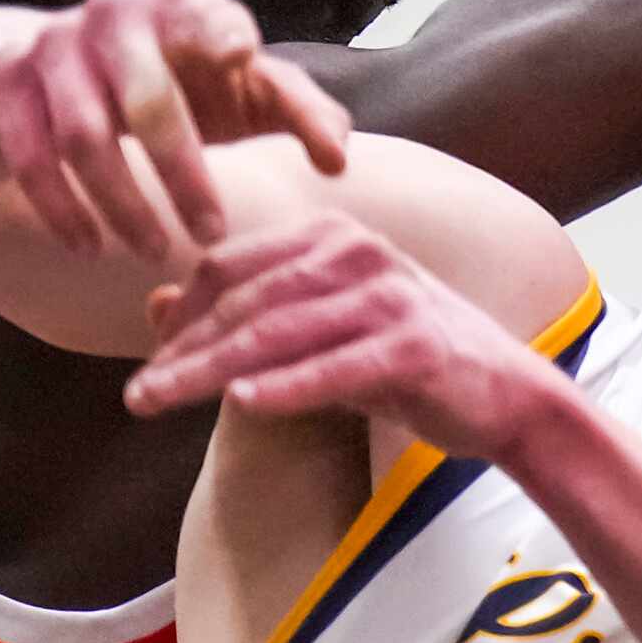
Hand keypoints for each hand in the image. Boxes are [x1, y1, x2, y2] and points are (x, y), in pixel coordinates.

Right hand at [0, 0, 349, 259]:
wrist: (59, 66)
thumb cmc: (179, 83)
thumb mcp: (239, 89)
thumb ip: (294, 111)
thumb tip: (338, 158)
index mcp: (184, 1)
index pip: (206, 12)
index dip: (220, 31)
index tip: (240, 57)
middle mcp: (116, 11)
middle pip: (148, 98)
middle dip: (184, 174)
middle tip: (212, 234)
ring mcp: (54, 45)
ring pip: (85, 137)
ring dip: (124, 205)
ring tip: (156, 253)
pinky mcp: (7, 84)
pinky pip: (31, 157)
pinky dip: (63, 210)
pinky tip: (89, 248)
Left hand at [124, 215, 563, 460]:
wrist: (505, 393)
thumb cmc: (404, 360)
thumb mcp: (320, 332)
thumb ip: (249, 316)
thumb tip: (157, 306)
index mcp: (333, 238)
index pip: (231, 268)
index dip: (183, 316)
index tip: (148, 361)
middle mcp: (359, 254)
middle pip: (246, 302)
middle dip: (184, 351)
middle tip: (135, 396)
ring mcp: (389, 297)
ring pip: (278, 334)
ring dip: (211, 371)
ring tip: (161, 402)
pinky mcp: (415, 346)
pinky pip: (336, 368)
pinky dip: (286, 386)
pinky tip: (242, 403)